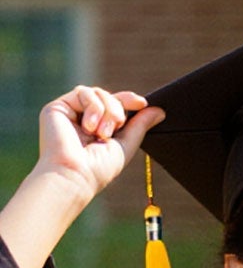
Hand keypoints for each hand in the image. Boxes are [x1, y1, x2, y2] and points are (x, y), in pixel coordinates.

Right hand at [33, 87, 158, 205]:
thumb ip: (140, 126)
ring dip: (107, 110)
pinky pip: (83, 92)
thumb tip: (159, 110)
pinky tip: (89, 127)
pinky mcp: (57, 107)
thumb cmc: (99, 168)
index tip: (142, 103)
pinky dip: (93, 107)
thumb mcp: (126, 145)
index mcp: (98, 128)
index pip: (115, 105)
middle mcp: (83, 119)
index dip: (129, 100)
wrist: (75, 174)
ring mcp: (70, 112)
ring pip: (97, 92)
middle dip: (118, 109)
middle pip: (108, 96)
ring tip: (102, 133)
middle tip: (116, 128)